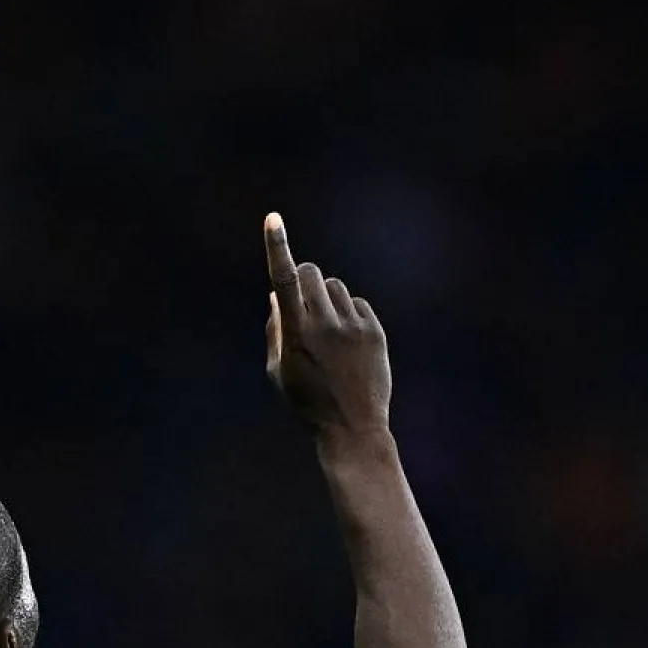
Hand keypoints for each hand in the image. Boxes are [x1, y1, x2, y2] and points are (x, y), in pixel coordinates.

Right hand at [264, 212, 391, 435]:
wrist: (352, 428)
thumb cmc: (308, 401)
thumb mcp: (279, 370)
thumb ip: (275, 328)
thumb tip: (276, 293)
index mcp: (295, 334)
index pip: (285, 280)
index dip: (277, 247)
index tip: (273, 219)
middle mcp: (325, 325)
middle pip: (312, 272)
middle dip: (304, 278)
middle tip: (304, 301)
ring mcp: (353, 327)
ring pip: (334, 287)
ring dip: (326, 299)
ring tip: (328, 332)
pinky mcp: (375, 332)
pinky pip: (357, 304)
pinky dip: (348, 315)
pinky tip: (348, 344)